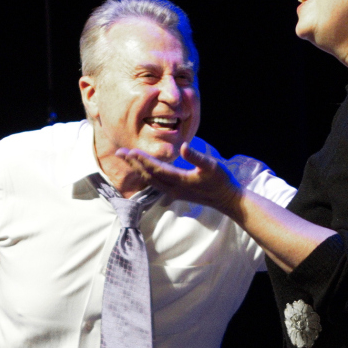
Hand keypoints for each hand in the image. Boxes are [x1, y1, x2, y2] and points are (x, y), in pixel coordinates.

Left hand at [117, 143, 241, 212]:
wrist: (228, 200)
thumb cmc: (222, 181)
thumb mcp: (212, 166)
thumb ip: (196, 157)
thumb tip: (183, 146)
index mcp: (180, 181)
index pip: (155, 169)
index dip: (142, 160)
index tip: (129, 151)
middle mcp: (173, 189)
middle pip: (148, 176)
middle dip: (134, 164)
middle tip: (119, 152)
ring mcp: (174, 193)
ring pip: (151, 181)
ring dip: (138, 170)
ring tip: (128, 159)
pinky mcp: (177, 193)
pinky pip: (156, 185)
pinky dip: (146, 176)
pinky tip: (143, 171)